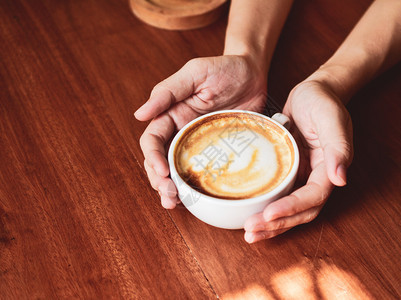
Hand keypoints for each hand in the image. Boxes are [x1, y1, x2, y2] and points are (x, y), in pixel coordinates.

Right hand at [135, 55, 266, 208]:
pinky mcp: (220, 152)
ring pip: (180, 172)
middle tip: (170, 198)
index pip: (153, 141)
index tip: (162, 173)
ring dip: (174, 189)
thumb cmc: (225, 68)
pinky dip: (198, 187)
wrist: (255, 73)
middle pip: (162, 162)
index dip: (152, 159)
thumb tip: (139, 114)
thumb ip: (167, 91)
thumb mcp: (195, 73)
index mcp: (172, 115)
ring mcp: (200, 145)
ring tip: (175, 204)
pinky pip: (206, 173)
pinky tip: (198, 200)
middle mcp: (182, 133)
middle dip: (160, 181)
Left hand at [244, 80, 353, 242]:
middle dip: (278, 225)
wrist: (313, 92)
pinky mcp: (287, 172)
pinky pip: (277, 195)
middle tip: (252, 231)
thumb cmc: (323, 102)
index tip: (269, 214)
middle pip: (300, 212)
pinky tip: (247, 213)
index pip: (313, 197)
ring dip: (270, 224)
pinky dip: (265, 207)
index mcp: (329, 169)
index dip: (292, 209)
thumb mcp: (331, 118)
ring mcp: (301, 177)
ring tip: (249, 233)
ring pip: (288, 209)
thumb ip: (338, 147)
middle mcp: (316, 178)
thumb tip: (341, 179)